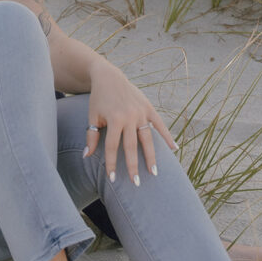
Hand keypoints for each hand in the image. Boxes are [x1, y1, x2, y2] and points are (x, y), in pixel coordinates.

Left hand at [83, 59, 176, 185]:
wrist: (109, 77)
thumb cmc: (98, 99)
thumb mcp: (92, 116)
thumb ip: (91, 136)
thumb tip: (87, 156)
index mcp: (114, 119)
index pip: (113, 146)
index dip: (112, 164)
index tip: (112, 179)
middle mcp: (129, 116)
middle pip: (132, 146)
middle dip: (133, 166)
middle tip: (136, 183)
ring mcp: (141, 112)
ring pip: (148, 138)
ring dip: (152, 156)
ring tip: (154, 172)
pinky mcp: (149, 108)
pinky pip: (160, 124)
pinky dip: (167, 136)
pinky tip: (174, 149)